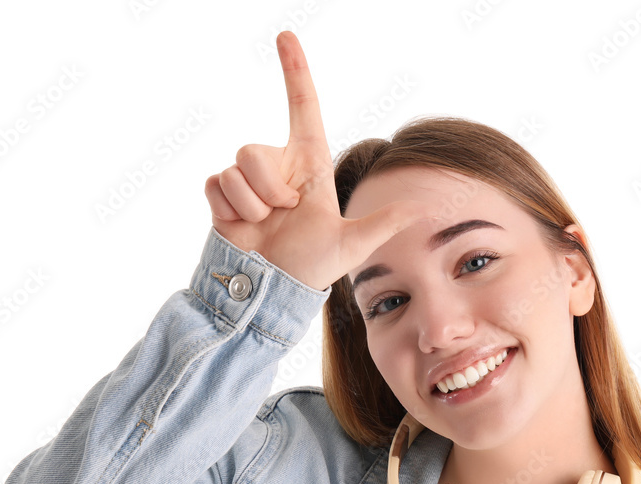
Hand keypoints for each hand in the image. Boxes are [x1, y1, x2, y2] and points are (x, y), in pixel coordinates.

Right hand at [204, 31, 437, 291]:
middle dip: (268, 188)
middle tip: (282, 216)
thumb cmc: (312, 267)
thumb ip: (383, 222)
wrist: (271, 290)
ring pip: (236, 168)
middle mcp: (278, 168)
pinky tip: (243, 228)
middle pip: (255, 149)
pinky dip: (230, 210)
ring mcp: (248, 182)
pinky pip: (217, 183)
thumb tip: (423, 208)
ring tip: (265, 226)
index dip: (295, 72)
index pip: (303, 109)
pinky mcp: (221, 196)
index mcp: (310, 167)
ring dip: (251, 205)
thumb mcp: (352, 244)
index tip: (287, 37)